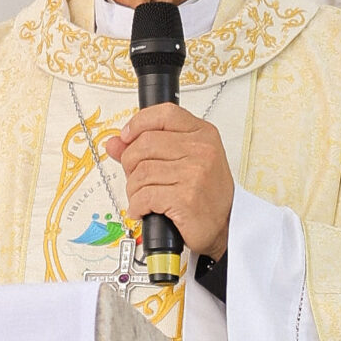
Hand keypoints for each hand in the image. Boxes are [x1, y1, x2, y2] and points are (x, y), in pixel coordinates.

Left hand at [105, 104, 233, 260]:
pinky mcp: (185, 199)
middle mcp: (201, 151)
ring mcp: (194, 174)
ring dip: (133, 189)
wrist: (225, 226)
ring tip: (143, 197)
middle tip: (135, 176)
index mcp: (203, 135)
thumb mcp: (186, 161)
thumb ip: (150, 148)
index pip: (164, 114)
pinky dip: (137, 206)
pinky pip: (144, 196)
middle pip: (145, 143)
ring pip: (141, 172)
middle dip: (130, 163)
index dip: (138, 123)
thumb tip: (115, 143)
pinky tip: (144, 209)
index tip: (127, 137)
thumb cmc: (207, 194)